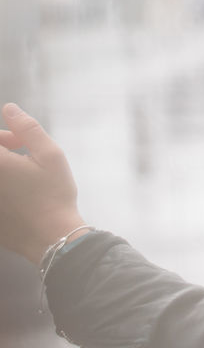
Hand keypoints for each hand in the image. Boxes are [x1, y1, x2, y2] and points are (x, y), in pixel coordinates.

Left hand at [0, 103, 87, 265]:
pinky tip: (20, 200)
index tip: (21, 144)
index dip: (5, 137)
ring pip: (0, 177)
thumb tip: (9, 108)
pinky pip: (0, 196)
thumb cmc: (54, 194)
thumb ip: (27, 128)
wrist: (53, 238)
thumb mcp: (50, 154)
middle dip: (4, 152)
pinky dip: (7, 192)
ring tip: (23, 181)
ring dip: (6, 171)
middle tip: (23, 159)